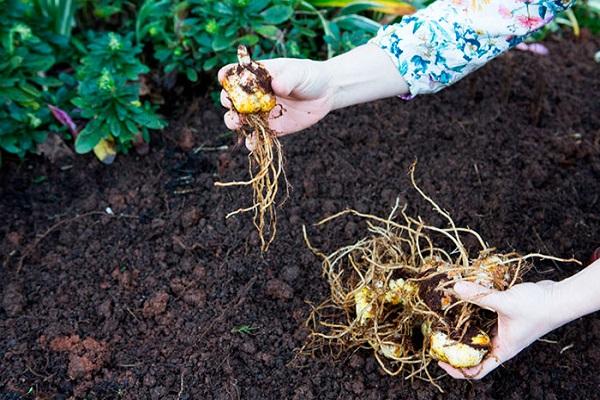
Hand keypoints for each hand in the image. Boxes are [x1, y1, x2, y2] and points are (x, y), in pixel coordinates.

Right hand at [218, 58, 333, 140]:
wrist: (326, 94)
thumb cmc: (309, 76)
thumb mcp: (299, 73)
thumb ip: (288, 79)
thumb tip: (276, 86)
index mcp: (258, 76)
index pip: (235, 75)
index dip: (227, 77)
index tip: (224, 80)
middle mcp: (256, 95)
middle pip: (233, 99)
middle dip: (228, 103)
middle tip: (232, 106)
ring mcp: (263, 112)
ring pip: (241, 119)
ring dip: (235, 122)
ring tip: (237, 123)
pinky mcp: (273, 127)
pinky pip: (258, 136)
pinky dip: (253, 142)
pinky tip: (252, 143)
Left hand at [439, 280, 560, 378]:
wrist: (560, 296)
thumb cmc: (538, 307)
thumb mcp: (505, 302)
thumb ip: (480, 295)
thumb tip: (455, 287)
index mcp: (502, 350)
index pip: (476, 370)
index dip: (457, 370)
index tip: (440, 360)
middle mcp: (501, 343)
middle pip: (472, 352)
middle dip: (454, 345)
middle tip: (436, 333)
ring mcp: (502, 330)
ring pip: (477, 332)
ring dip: (462, 326)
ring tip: (444, 316)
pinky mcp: (503, 316)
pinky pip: (483, 317)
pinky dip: (473, 311)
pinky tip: (463, 298)